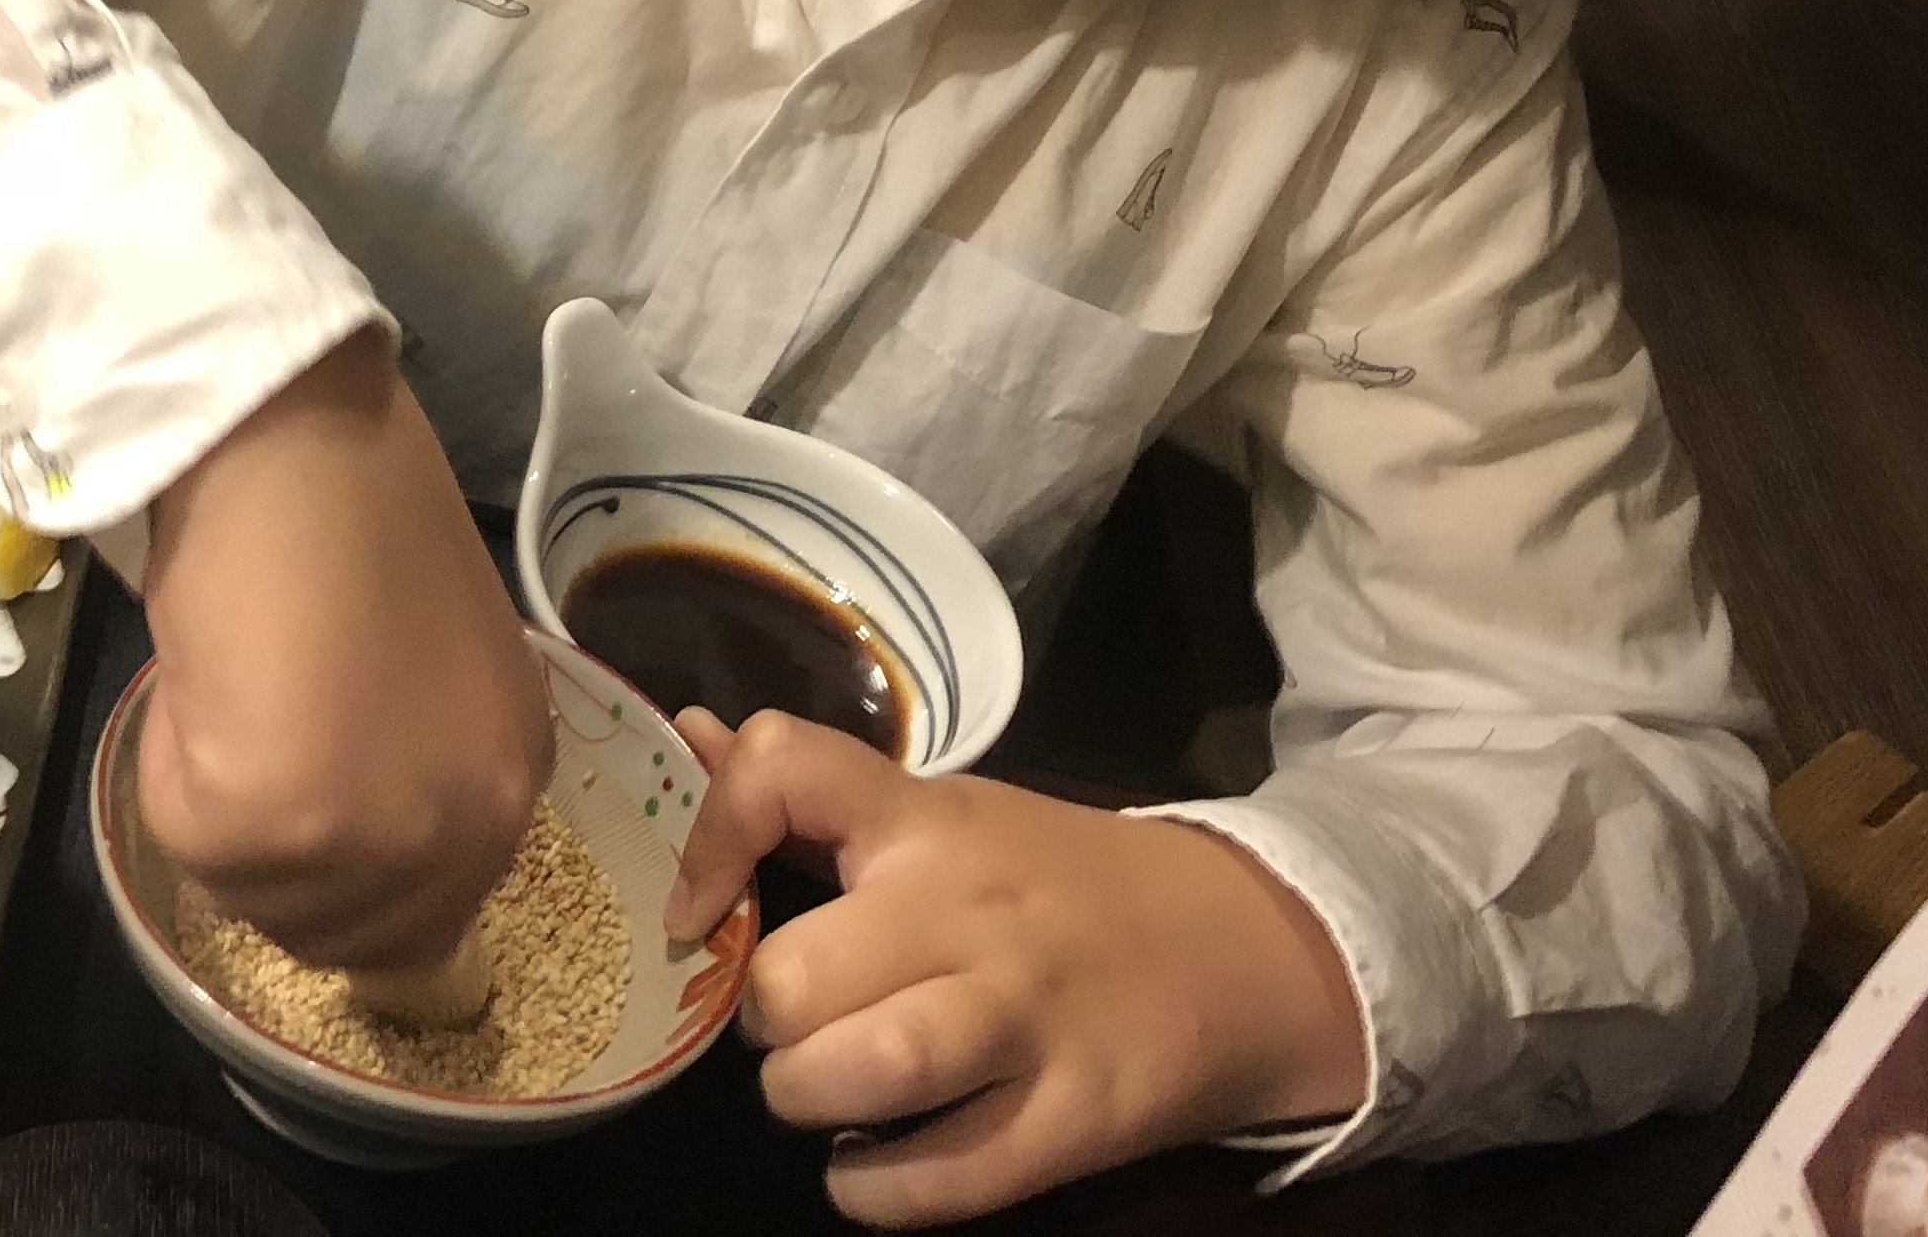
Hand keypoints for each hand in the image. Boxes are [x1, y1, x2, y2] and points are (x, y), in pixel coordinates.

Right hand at [134, 329, 552, 968]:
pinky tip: (208, 671)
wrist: (295, 438)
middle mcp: (463, 830)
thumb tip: (342, 834)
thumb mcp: (432, 669)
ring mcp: (367, 838)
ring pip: (247, 895)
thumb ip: (413, 768)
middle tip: (249, 735)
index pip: (422, 926)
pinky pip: (183, 836)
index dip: (340, 889)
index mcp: (512, 782)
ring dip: (216, 801)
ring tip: (238, 679)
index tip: (291, 823)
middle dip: (272, 858)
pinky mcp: (264, 821)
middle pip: (333, 937)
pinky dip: (169, 762)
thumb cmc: (355, 514)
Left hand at [664, 709, 1366, 1225]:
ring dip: (808, 1101)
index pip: (786, 772)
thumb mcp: (944, 811)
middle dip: (766, 1020)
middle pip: (792, 976)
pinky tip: (874, 1164)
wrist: (1243, 949)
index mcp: (927, 818)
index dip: (709, 840)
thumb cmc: (1060, 881)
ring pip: (853, 1073)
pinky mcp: (1072, 1120)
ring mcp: (1023, 1019)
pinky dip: (871, 1189)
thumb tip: (685, 737)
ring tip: (826, 1093)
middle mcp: (966, 910)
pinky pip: (930, 1181)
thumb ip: (812, 788)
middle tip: (797, 1024)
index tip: (696, 913)